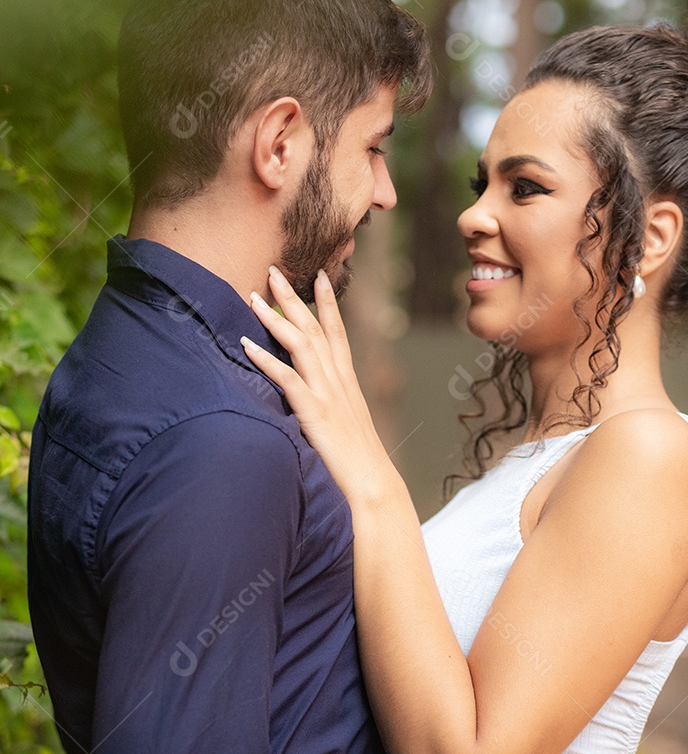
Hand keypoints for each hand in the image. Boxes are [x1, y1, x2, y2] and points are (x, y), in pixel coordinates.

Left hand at [242, 267, 392, 500]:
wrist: (373, 483)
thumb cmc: (358, 459)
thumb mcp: (347, 422)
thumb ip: (333, 402)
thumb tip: (319, 397)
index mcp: (347, 381)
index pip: (336, 331)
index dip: (327, 302)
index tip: (319, 274)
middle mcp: (338, 381)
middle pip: (315, 328)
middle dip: (294, 297)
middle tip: (274, 270)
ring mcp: (328, 394)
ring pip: (301, 345)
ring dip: (276, 318)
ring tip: (254, 296)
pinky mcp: (315, 413)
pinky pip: (288, 379)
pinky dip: (267, 359)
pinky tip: (248, 344)